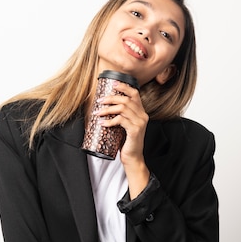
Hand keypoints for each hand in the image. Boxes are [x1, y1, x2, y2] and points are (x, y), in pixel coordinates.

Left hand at [96, 81, 149, 197]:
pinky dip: (110, 121)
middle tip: (100, 101)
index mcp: (141, 112)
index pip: (135, 94)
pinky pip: (121, 120)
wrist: (133, 158)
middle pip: (126, 100)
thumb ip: (120, 116)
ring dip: (108, 109)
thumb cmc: (126, 142)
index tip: (113, 84)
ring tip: (98, 113)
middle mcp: (142, 116)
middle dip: (111, 98)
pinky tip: (102, 124)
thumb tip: (105, 106)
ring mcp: (139, 123)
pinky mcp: (135, 130)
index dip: (124, 87)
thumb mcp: (124, 126)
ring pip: (123, 108)